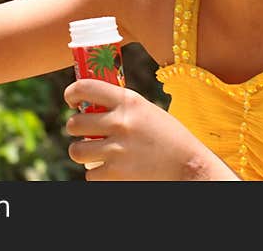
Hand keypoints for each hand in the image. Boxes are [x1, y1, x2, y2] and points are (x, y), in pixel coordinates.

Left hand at [64, 79, 237, 180]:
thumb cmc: (169, 137)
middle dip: (75, 128)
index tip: (72, 101)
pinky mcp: (116, 174)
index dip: (72, 93)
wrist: (190, 166)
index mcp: (128, 101)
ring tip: (91, 152)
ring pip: (75, 150)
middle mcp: (120, 122)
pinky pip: (90, 173)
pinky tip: (109, 169)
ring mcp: (117, 149)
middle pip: (74, 123)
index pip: (85, 88)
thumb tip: (90, 104)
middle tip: (83, 132)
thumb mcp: (147, 111)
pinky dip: (97, 174)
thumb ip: (122, 106)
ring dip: (80, 151)